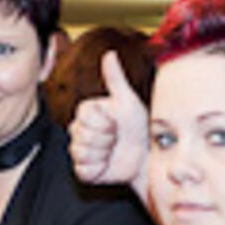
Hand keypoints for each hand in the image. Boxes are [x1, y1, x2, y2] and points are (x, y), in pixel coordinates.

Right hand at [69, 50, 149, 193]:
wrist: (145, 154)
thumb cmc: (138, 126)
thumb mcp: (127, 100)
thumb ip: (115, 78)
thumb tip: (109, 53)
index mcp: (86, 113)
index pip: (83, 117)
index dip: (102, 122)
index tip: (115, 122)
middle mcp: (79, 131)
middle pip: (81, 135)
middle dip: (104, 138)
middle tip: (116, 137)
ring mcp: (80, 151)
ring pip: (81, 153)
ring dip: (102, 153)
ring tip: (113, 150)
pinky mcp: (84, 170)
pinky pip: (83, 170)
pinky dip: (98, 168)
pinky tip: (108, 163)